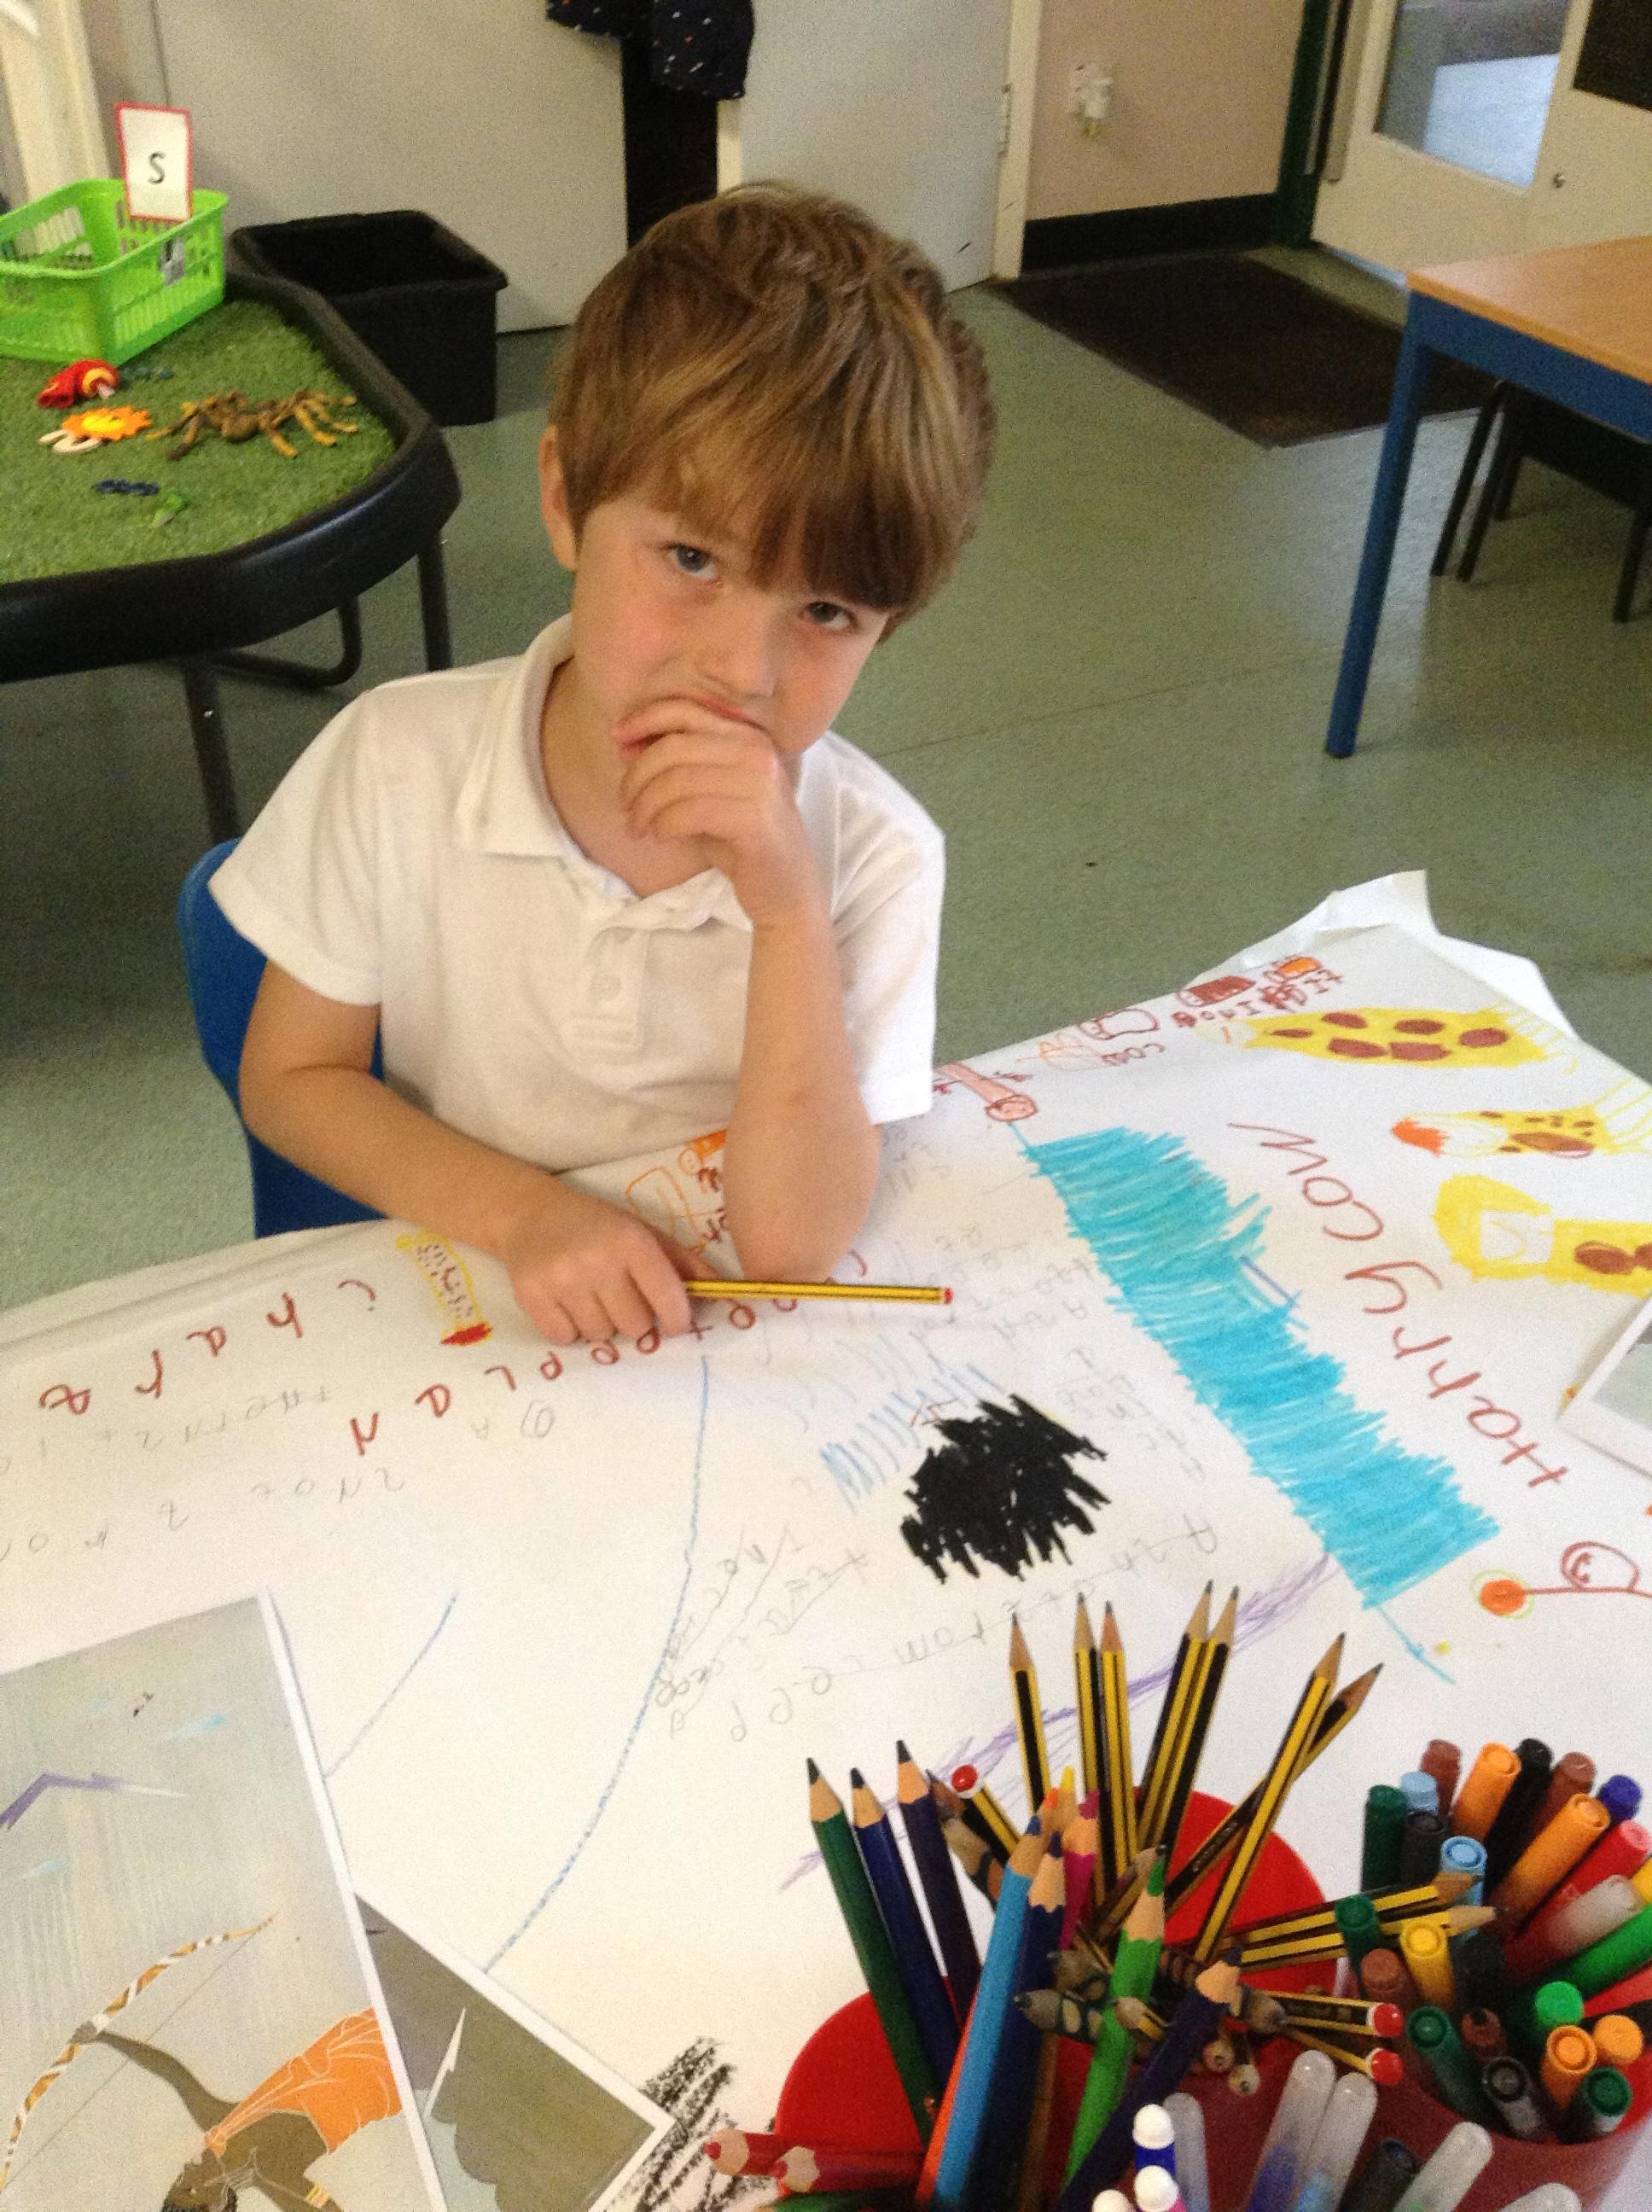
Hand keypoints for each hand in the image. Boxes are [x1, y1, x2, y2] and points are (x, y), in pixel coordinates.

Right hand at [500, 1182, 697, 1345]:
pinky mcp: (531, 1297)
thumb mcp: (642, 1232)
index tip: (675, 1323)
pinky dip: (572, 1329)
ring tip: (592, 1298)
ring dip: (603, 1325)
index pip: (667, 1297)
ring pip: (602, 1336)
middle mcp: (597, 1261)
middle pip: (636, 1326)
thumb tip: (723, 1293)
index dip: (678, 1319)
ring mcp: (561, 1281)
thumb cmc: (597, 1226)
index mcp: (631, 1242)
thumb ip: (682, 1263)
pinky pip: (567, 1339)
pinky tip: (568, 1304)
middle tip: (622, 1300)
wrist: (530, 1214)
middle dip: (635, 1319)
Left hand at [614, 699, 819, 924]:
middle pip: (674, 747)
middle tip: (624, 805)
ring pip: (677, 781)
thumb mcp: (705, 793)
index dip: (644, 718)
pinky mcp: (756, 820)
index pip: (686, 710)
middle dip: (637, 776)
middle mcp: (757, 752)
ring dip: (645, 806)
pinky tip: (659, 836)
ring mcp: (760, 784)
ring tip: (637, 827)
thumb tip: (625, 743)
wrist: (785, 888)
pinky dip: (664, 824)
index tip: (615, 739)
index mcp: (747, 736)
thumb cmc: (740, 840)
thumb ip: (674, 765)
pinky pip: (689, 812)